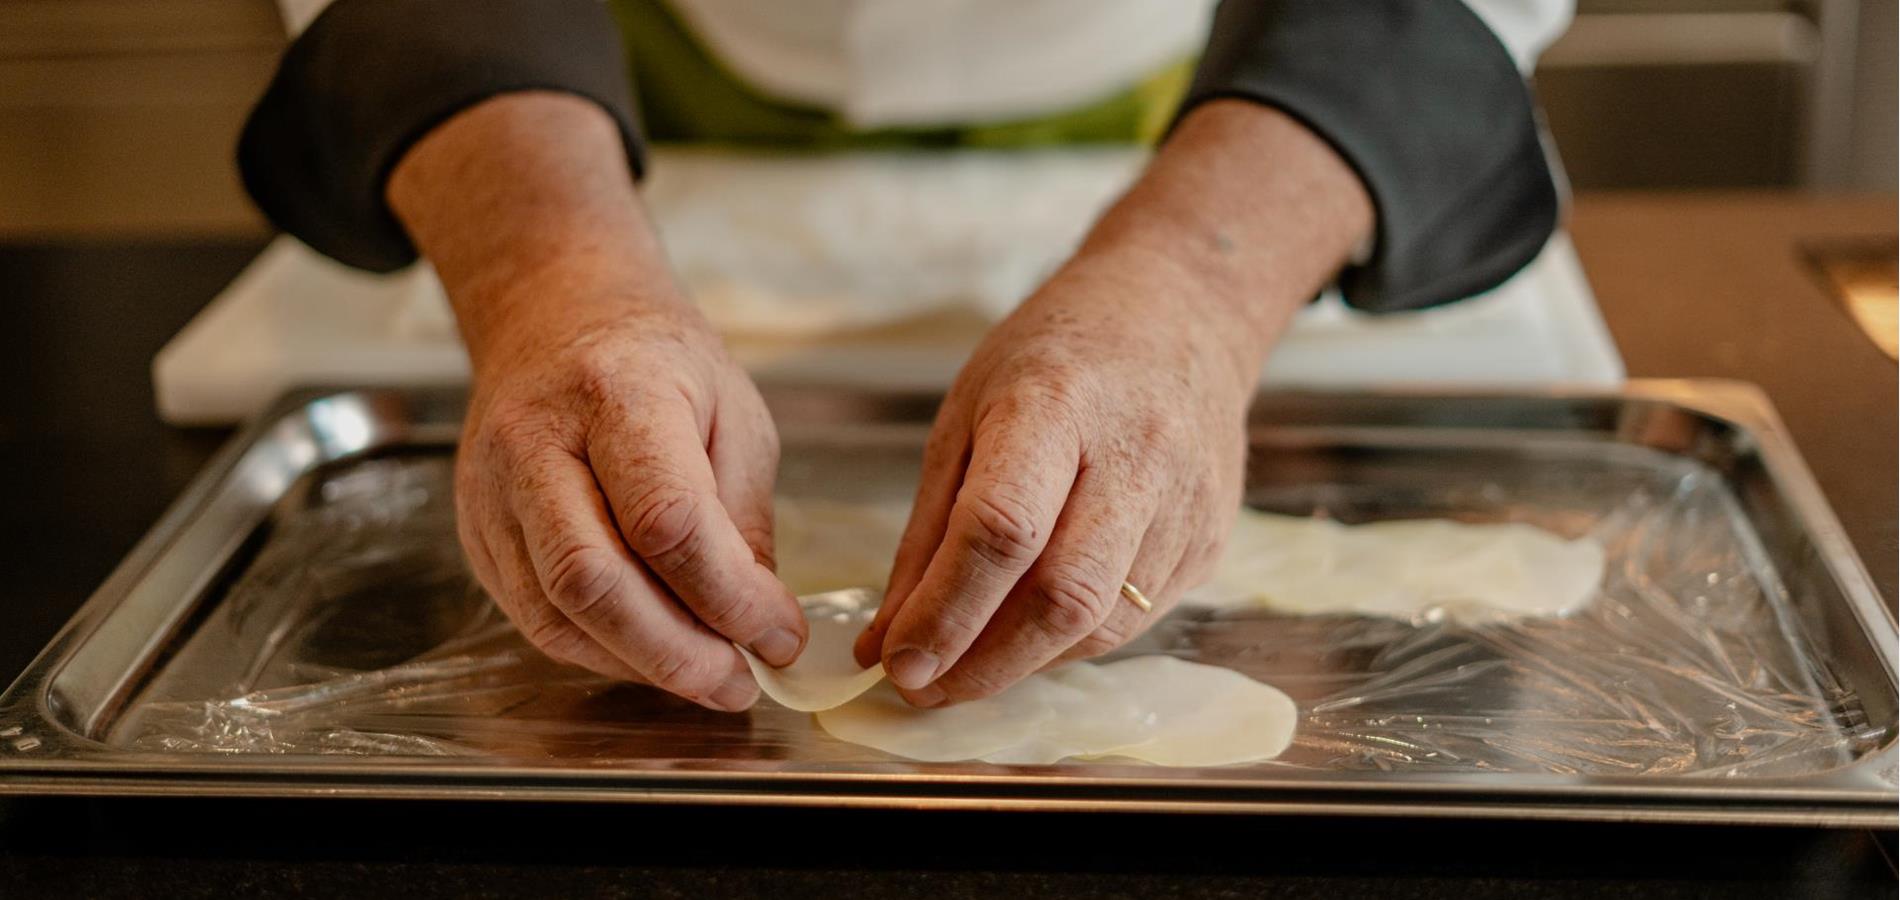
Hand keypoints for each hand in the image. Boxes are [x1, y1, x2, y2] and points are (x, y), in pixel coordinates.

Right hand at [386, 92, 805, 711]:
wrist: (554, 315)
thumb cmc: (658, 364)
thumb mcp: (733, 415)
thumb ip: (742, 520)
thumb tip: (760, 623)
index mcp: (618, 393)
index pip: (665, 517)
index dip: (727, 595)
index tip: (779, 634)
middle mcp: (536, 442)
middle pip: (593, 579)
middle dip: (676, 653)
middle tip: (737, 683)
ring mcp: (492, 491)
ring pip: (555, 613)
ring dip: (640, 664)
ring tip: (707, 675)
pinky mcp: (477, 533)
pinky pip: (535, 619)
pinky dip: (601, 652)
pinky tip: (653, 654)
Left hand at [852, 249, 1262, 705]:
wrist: (1183, 313)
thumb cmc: (1057, 356)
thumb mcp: (968, 414)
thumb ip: (927, 533)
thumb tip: (886, 641)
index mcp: (1057, 406)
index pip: (1002, 528)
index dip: (947, 611)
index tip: (897, 663)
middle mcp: (1136, 457)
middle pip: (1064, 596)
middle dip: (985, 663)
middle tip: (925, 689)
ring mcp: (1186, 503)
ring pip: (1102, 625)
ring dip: (1024, 664)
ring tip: (967, 666)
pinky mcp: (1211, 540)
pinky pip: (1134, 619)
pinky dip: (1070, 642)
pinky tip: (1030, 632)